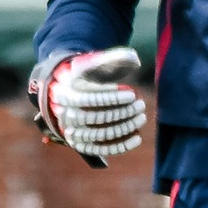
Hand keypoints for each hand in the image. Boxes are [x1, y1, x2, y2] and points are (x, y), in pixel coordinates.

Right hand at [30, 48, 146, 161]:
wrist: (68, 91)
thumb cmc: (87, 75)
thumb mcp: (95, 62)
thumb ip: (113, 57)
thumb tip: (134, 59)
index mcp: (66, 93)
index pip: (87, 99)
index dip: (110, 98)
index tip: (132, 93)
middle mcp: (66, 114)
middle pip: (93, 117)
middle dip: (121, 112)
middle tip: (141, 104)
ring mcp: (72, 131)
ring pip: (97, 134)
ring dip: (123, 128)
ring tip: (141, 117)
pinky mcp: (80, 143)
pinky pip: (99, 149)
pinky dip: (118, 146)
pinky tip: (137, 138)